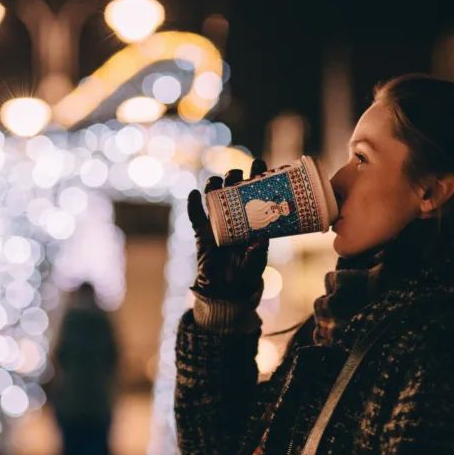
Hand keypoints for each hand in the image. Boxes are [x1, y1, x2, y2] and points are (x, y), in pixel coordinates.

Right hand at [188, 159, 268, 299]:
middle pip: (232, 190)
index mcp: (252, 219)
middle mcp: (234, 217)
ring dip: (214, 186)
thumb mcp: (256, 261)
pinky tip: (194, 195)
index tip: (258, 163)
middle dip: (234, 177)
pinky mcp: (202, 234)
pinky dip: (193, 205)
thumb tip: (261, 236)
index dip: (256, 177)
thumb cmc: (247, 273)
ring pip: (213, 198)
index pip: (254, 193)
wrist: (227, 290)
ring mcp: (217, 223)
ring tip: (216, 181)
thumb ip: (257, 250)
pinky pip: (195, 217)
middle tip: (237, 174)